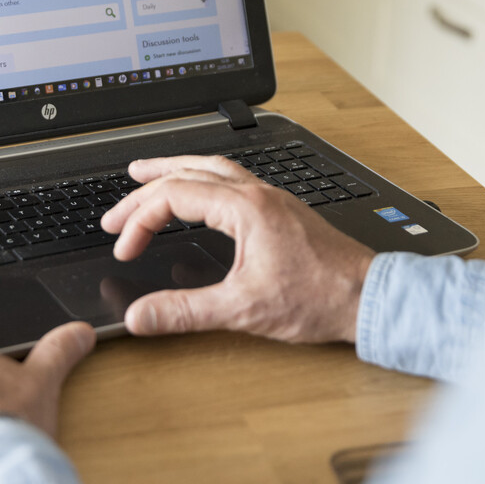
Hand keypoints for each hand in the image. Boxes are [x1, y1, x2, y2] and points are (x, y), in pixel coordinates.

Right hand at [101, 155, 375, 343]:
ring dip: (173, 170)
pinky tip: (199, 194)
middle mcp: (257, 193)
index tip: (125, 248)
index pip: (173, 196)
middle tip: (114, 214)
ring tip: (145, 173)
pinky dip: (201, 179)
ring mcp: (271, 198)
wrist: (370, 298)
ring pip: (211, 167)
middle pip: (186, 174)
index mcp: (245, 207)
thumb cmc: (320, 299)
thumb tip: (140, 316)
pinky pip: (231, 178)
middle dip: (144, 192)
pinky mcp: (281, 210)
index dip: (139, 220)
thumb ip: (185, 312)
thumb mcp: (243, 309)